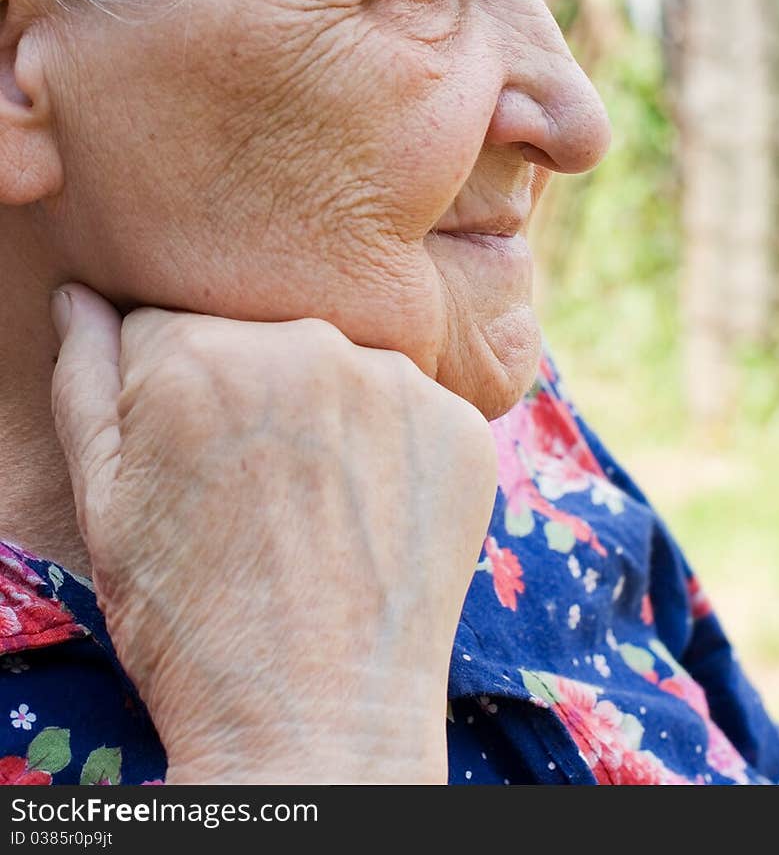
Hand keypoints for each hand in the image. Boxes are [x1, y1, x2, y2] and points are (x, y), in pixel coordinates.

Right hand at [49, 285, 497, 783]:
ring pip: (341, 363)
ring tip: (312, 505)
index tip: (188, 456)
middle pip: (261, 334)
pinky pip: (412, 403)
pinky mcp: (461, 422)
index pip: (173, 324)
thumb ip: (84, 378)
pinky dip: (394, 444)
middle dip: (249, 389)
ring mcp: (394, 380)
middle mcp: (303, 343)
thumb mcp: (103, 503)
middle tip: (252, 487)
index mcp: (197, 351)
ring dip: (327, 409)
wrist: (313, 722)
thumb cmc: (187, 619)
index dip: (170, 391)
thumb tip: (79, 294)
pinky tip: (370, 512)